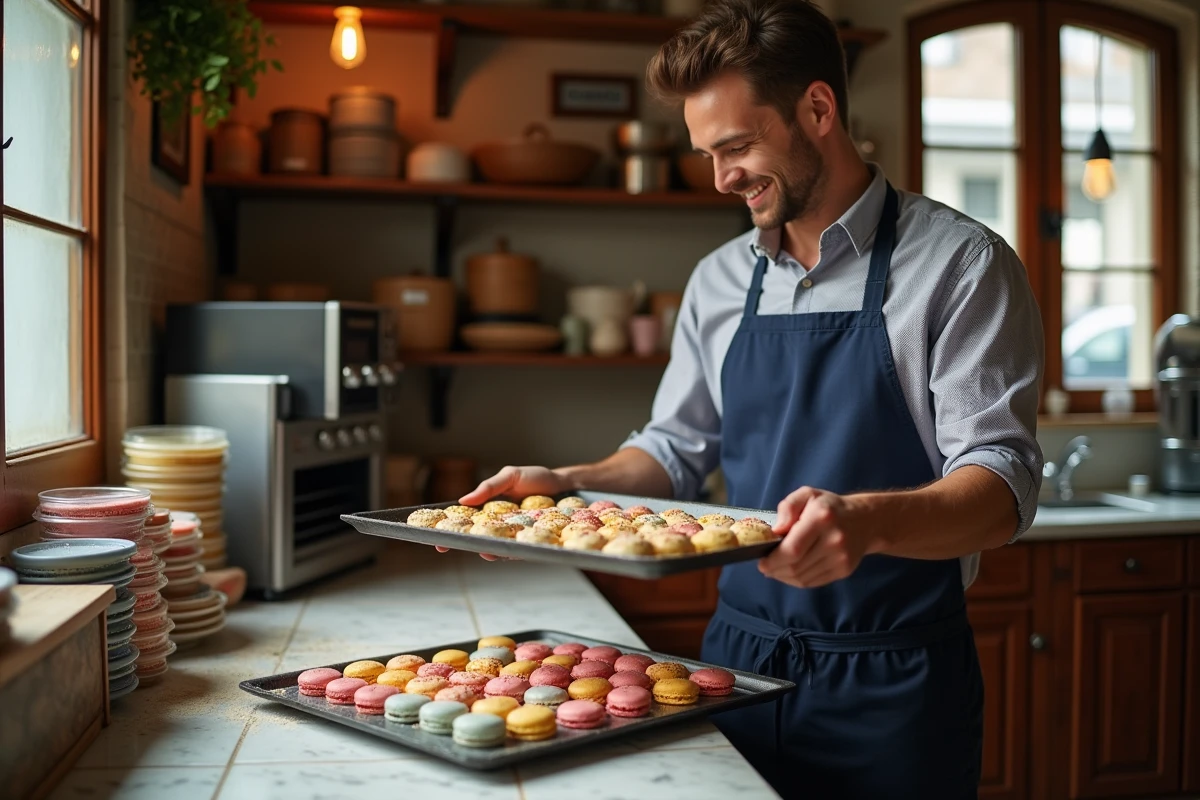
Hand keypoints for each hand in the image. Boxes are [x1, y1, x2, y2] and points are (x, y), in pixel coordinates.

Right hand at [434, 465, 574, 561]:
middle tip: (447, 547)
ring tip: (482, 550)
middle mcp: (499, 525)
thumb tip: (463, 500)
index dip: (448, 531)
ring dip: (489, 550)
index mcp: (489, 509)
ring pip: (496, 547)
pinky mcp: (530, 540)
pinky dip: (512, 551)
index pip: (465, 522)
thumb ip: (488, 488)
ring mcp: (514, 534)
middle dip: (461, 544)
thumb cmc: (535, 479)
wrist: (564, 484)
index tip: (435, 539)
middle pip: (476, 538)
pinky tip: (504, 550)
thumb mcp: (510, 476)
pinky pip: (519, 549)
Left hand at [758, 487, 875, 588]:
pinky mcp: (844, 570)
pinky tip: (791, 573)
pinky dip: (798, 581)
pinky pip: (814, 582)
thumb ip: (788, 508)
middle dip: (775, 570)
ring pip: (803, 578)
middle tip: (765, 567)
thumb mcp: (807, 495)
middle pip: (796, 567)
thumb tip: (776, 531)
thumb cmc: (829, 507)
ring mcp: (841, 558)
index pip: (793, 549)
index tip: (761, 561)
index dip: (773, 560)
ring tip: (776, 569)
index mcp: (822, 518)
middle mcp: (834, 540)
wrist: (865, 520)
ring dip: (784, 577)